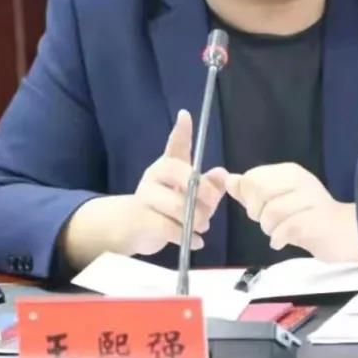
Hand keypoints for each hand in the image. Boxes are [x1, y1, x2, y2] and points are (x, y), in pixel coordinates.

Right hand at [120, 109, 226, 255]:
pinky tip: (196, 241)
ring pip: (177, 206)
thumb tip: (224, 174)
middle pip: (181, 175)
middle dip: (202, 191)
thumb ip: (209, 186)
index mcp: (168, 166)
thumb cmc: (168, 208)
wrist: (133, 229)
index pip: (174, 145)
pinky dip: (187, 237)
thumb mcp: (191, 196)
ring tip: (201, 227)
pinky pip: (170, 228)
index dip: (181, 131)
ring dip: (196, 220)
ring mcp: (145, 196)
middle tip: (212, 206)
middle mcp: (154, 175)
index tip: (186, 116)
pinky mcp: (141, 220)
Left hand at [225, 162, 357, 261]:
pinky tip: (282, 241)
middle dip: (256, 212)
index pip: (252, 177)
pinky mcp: (316, 219)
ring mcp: (309, 198)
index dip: (248, 197)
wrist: (346, 233)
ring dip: (268, 228)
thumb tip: (228, 179)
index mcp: (288, 172)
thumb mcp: (276, 202)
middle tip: (267, 222)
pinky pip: (285, 228)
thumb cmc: (307, 218)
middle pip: (259, 191)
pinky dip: (278, 238)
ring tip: (278, 232)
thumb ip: (251, 192)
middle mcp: (299, 180)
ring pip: (270, 211)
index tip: (258, 209)